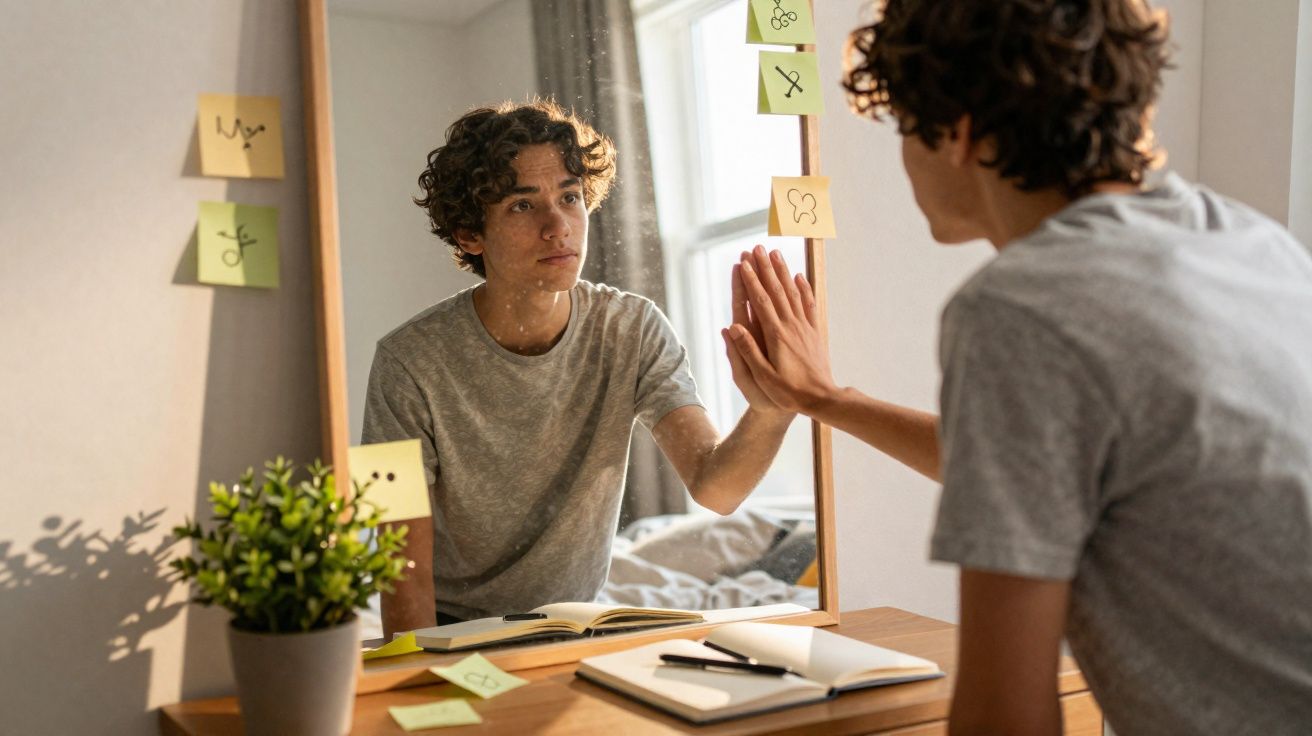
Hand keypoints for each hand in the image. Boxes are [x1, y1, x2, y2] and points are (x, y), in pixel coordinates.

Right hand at [723, 246, 837, 414]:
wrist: (821, 398)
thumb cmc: (788, 392)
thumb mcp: (763, 377)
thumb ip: (748, 351)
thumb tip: (732, 327)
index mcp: (776, 335)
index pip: (760, 302)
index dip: (751, 281)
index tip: (742, 263)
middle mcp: (791, 326)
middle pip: (776, 291)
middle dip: (765, 268)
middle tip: (757, 248)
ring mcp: (804, 327)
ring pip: (793, 293)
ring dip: (783, 272)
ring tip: (776, 253)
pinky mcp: (814, 332)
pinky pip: (809, 305)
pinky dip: (803, 289)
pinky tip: (798, 277)